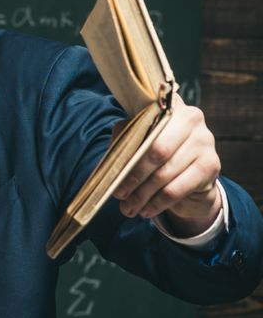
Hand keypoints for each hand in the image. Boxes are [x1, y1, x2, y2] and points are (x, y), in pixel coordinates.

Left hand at [111, 97, 221, 235]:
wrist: (191, 174)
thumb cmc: (155, 153)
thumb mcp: (137, 142)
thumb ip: (122, 144)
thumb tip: (106, 164)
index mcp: (168, 106)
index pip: (144, 122)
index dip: (126, 145)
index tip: (111, 167)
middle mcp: (191, 118)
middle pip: (155, 151)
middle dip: (133, 175)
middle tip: (118, 194)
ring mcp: (204, 140)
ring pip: (165, 173)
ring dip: (143, 194)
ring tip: (128, 208)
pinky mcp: (211, 164)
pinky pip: (178, 188)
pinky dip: (158, 203)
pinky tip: (146, 211)